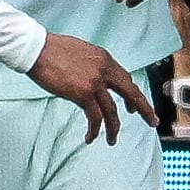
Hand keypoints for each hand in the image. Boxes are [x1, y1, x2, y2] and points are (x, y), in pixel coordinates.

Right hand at [25, 32, 157, 144]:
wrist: (37, 48)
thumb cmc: (52, 49)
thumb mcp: (81, 51)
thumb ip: (92, 64)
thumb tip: (93, 78)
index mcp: (104, 57)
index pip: (124, 78)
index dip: (131, 93)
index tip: (134, 105)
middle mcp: (104, 68)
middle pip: (130, 91)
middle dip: (143, 108)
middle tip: (152, 121)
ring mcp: (95, 81)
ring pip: (113, 110)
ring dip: (114, 128)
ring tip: (112, 140)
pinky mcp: (83, 93)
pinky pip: (95, 117)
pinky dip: (95, 130)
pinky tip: (90, 137)